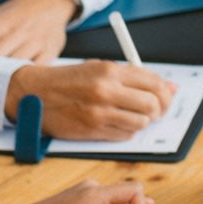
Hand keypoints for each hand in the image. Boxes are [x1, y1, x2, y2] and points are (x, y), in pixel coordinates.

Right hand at [5, 60, 175, 139]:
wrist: (35, 94)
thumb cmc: (68, 80)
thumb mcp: (98, 68)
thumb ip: (131, 77)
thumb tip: (168, 87)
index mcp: (109, 70)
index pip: (153, 82)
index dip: (165, 91)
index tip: (166, 95)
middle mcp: (106, 91)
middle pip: (151, 104)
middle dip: (159, 109)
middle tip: (156, 110)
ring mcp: (100, 113)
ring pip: (140, 123)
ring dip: (143, 122)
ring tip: (134, 116)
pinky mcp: (93, 131)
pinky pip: (124, 135)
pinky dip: (128, 131)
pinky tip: (119, 123)